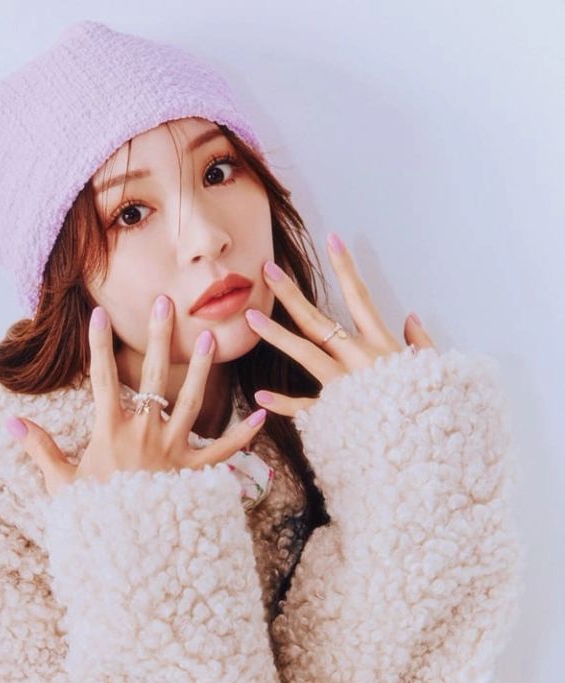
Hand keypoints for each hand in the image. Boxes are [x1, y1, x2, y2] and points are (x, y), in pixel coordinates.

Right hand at [5, 295, 267, 496]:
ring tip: (211, 336)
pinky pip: (222, 453)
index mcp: (111, 432)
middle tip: (167, 302)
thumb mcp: (62, 485)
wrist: (130, 554)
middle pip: (153, 377)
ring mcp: (173, 451)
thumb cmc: (95, 519)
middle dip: (159, 337)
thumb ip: (40, 449)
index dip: (99, 345)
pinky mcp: (195, 474)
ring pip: (194, 403)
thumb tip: (9, 423)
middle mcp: (146, 433)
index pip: (102, 379)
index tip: (98, 313)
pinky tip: (262, 417)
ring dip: (202, 368)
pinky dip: (243, 438)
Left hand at [244, 233, 437, 416]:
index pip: (359, 297)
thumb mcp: (433, 368)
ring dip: (276, 335)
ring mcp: (344, 385)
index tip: (332, 238)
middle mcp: (358, 359)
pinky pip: (306, 407)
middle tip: (267, 270)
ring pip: (305, 354)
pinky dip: (283, 404)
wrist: (426, 443)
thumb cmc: (431, 405)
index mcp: (381, 345)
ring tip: (250, 318)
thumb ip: (421, 342)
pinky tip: (260, 396)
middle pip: (318, 320)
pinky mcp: (337, 414)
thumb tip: (412, 318)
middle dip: (291, 294)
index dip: (346, 267)